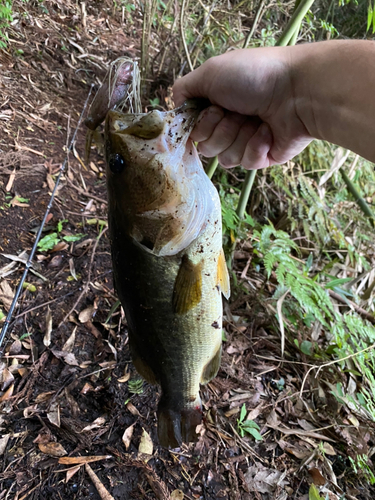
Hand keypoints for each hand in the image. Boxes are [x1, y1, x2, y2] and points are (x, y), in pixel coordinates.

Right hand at [173, 47, 312, 169]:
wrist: (296, 91)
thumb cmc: (254, 76)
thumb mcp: (210, 72)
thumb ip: (184, 89)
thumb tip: (175, 108)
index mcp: (215, 106)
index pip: (193, 131)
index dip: (201, 124)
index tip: (214, 108)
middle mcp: (228, 124)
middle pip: (206, 148)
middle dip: (221, 130)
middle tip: (238, 112)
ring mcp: (245, 142)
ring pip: (225, 159)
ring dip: (239, 137)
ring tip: (256, 120)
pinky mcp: (262, 157)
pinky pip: (246, 163)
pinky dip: (256, 146)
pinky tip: (268, 131)